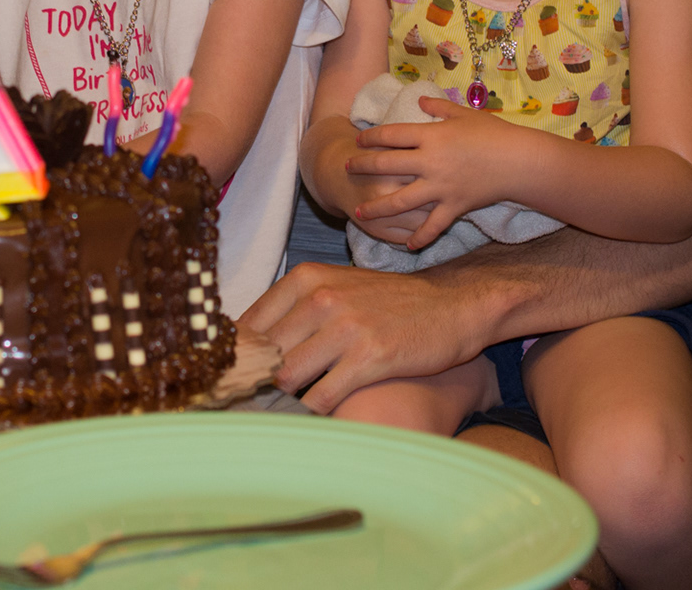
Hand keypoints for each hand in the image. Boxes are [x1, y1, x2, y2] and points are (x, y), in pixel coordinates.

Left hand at [239, 262, 496, 412]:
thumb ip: (292, 310)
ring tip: (288, 409)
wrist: (450, 305)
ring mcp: (345, 327)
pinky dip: (315, 412)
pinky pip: (322, 398)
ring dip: (286, 399)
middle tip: (260, 401)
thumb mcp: (335, 288)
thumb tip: (244, 343)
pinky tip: (320, 414)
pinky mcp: (370, 358)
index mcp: (305, 278)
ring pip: (288, 378)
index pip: (248, 324)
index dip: (240, 356)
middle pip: (265, 354)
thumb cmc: (386, 303)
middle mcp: (321, 298)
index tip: (240, 376)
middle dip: (259, 381)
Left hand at [347, 99, 535, 248]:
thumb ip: (438, 107)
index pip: (391, 135)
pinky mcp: (454, 206)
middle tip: (346, 169)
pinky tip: (406, 245)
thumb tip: (419, 98)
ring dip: (377, 208)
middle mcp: (430, 162)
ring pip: (400, 201)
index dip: (371, 137)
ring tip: (358, 212)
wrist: (520, 162)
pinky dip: (420, 237)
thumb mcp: (465, 114)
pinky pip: (432, 226)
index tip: (358, 140)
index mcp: (431, 136)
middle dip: (362, 167)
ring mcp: (440, 187)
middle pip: (386, 165)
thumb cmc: (494, 133)